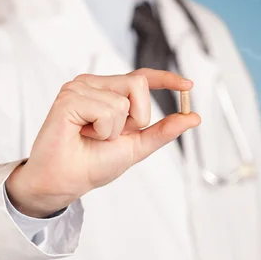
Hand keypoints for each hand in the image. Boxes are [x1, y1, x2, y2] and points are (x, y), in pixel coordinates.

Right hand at [5, 68, 200, 216]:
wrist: (66, 181)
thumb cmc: (92, 164)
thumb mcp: (136, 146)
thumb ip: (162, 131)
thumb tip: (193, 117)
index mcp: (108, 92)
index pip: (141, 78)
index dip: (166, 79)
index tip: (188, 85)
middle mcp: (94, 84)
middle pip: (138, 84)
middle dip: (136, 118)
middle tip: (108, 136)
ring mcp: (80, 88)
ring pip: (123, 100)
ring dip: (114, 130)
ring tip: (91, 136)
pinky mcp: (69, 97)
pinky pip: (106, 110)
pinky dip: (101, 131)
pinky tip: (82, 134)